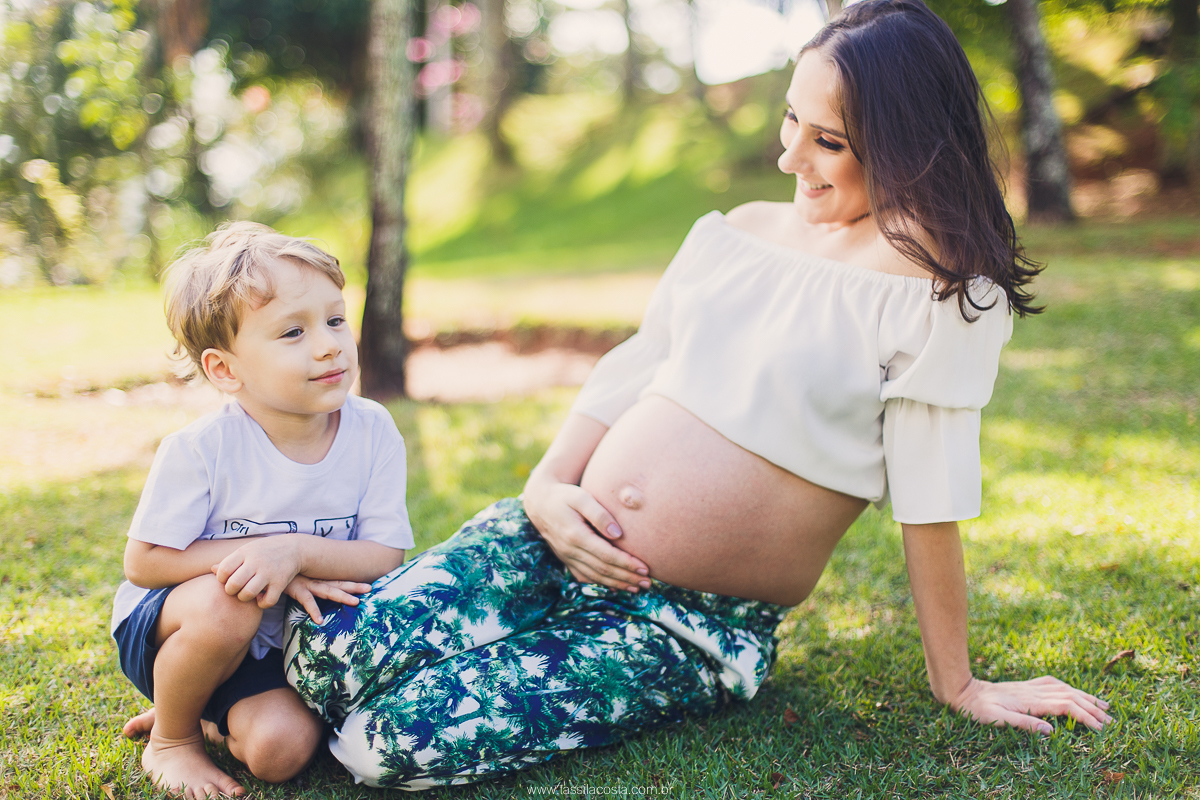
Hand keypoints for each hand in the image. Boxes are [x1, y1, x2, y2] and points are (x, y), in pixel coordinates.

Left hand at [212, 536, 302, 608]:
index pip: (224, 570)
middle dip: (231, 591)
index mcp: (245, 553)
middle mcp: (256, 562)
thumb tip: (212, 569)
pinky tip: (262, 597)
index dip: (221, 578)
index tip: (227, 579)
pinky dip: (262, 603)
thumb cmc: (264, 551)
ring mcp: (269, 572)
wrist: (293, 548)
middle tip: (236, 589)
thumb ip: (230, 560)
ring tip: (247, 593)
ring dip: (244, 598)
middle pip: (233, 584)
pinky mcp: (280, 583)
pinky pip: (267, 601)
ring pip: (247, 594)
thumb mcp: (247, 550)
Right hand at [283, 575, 371, 623]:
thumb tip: (312, 589)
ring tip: (356, 602)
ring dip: (343, 596)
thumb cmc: (281, 573)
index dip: (352, 582)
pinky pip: (307, 601)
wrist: (266, 564)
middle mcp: (315, 580)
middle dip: (355, 586)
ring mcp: (307, 584)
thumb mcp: (295, 577)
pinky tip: (320, 621)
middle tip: (371, 588)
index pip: (337, 580)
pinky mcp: (296, 589)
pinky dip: (314, 611)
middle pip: (338, 584)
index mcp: (317, 577)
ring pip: (329, 591)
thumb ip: (303, 584)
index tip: (368, 584)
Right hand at [523, 478, 649, 591]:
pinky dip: (602, 583)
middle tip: (648, 582)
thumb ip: (599, 514)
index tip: (645, 568)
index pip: (606, 555)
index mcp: (575, 535)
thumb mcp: (582, 497)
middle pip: (603, 569)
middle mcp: (570, 550)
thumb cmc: (565, 496)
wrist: (540, 502)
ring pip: (595, 576)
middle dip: (627, 577)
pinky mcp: (566, 559)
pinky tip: (616, 587)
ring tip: (637, 587)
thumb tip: (617, 533)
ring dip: (617, 584)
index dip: (626, 564)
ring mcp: (567, 557)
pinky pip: (585, 577)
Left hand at [950, 675, 1111, 734]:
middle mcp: (1034, 692)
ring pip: (1065, 689)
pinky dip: (1069, 688)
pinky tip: (1073, 692)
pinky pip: (1053, 685)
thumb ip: (1024, 724)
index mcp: (1031, 701)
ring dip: (1085, 697)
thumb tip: (1051, 731)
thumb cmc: (979, 710)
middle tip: (1111, 720)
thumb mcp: (998, 720)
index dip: (1085, 716)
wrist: (965, 692)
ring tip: (1103, 705)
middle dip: (1092, 707)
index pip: (1066, 707)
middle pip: (1071, 696)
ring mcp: (1031, 687)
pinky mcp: (1026, 686)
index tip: (1100, 728)